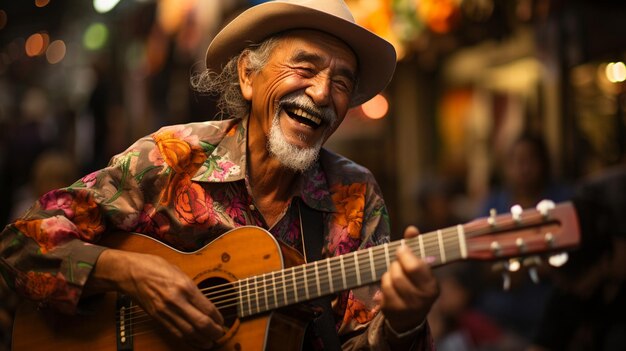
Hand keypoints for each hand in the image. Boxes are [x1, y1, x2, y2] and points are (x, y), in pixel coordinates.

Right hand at [89, 249, 224, 347]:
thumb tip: (204, 302)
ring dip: (202, 339)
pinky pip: (175, 332)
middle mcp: (176, 300)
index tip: (222, 320)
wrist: (130, 273)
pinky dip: (187, 339)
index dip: (218, 318)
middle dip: (214, 331)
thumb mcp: (179, 271)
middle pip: (201, 323)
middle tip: (220, 334)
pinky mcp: (157, 318)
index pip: (207, 308)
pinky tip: (195, 341)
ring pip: (188, 332)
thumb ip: (192, 288)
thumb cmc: (154, 267)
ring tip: (211, 342)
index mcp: (185, 286)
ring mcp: (165, 311)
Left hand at [380, 226, 438, 333]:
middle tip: (397, 261)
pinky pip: (382, 289)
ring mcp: (406, 308)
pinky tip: (389, 283)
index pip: (416, 268)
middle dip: (395, 264)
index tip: (402, 249)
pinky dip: (384, 282)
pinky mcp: (392, 311)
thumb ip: (417, 247)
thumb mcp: (421, 267)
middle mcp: (422, 300)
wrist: (410, 316)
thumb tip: (411, 229)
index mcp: (432, 287)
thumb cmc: (416, 283)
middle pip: (399, 274)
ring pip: (389, 280)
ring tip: (394, 272)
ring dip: (389, 272)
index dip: (406, 255)